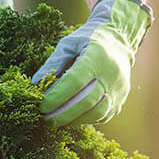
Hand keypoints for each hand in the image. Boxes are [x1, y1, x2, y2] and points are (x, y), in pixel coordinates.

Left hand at [32, 0, 152, 125]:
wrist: (121, 37)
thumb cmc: (88, 39)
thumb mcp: (68, 44)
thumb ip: (53, 63)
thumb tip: (36, 83)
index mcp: (96, 56)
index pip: (75, 81)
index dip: (57, 96)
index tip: (42, 105)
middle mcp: (111, 73)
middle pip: (87, 101)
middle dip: (63, 114)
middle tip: (45, 118)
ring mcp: (119, 87)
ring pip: (98, 112)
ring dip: (75, 120)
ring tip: (56, 121)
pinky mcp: (122, 97)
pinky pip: (104, 115)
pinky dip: (86, 119)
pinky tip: (71, 118)